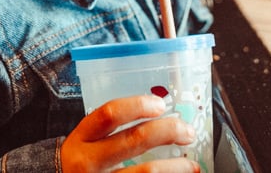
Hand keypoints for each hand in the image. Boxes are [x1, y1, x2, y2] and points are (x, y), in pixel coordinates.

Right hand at [60, 94, 198, 171]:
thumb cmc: (79, 163)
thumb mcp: (85, 142)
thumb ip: (112, 131)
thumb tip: (158, 118)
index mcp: (83, 138)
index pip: (109, 114)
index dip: (137, 106)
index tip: (161, 104)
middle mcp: (89, 161)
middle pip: (135, 141)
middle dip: (168, 132)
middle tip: (187, 132)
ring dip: (175, 168)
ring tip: (192, 166)